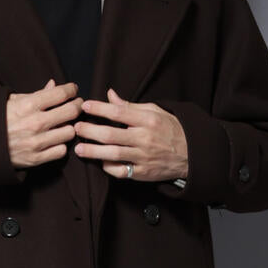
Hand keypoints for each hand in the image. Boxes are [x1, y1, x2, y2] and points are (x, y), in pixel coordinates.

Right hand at [6, 79, 82, 170]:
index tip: (73, 90)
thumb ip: (37, 93)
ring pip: (70, 132)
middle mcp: (35, 123)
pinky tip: (56, 140)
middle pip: (71, 111)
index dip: (71, 90)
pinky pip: (61, 151)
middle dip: (77, 105)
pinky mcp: (37, 158)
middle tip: (77, 105)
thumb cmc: (0, 119)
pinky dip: (60, 145)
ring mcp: (37, 142)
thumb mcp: (14, 101)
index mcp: (28, 105)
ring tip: (64, 124)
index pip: (61, 93)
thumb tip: (54, 84)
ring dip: (69, 127)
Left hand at [73, 87, 188, 181]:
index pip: (119, 113)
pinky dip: (108, 167)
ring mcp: (143, 157)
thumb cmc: (170, 129)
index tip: (85, 106)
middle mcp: (144, 139)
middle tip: (76, 127)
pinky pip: (121, 171)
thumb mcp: (155, 111)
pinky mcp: (142, 173)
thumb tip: (110, 95)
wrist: (191, 154)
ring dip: (93, 152)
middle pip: (111, 135)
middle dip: (90, 131)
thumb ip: (130, 106)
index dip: (99, 108)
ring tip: (79, 148)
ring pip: (113, 154)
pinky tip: (99, 161)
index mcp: (147, 120)